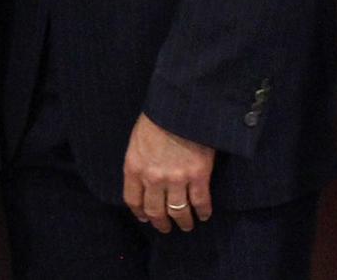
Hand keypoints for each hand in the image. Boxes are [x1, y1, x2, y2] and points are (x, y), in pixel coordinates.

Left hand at [122, 113, 215, 232]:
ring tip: (186, 225)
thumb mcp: (137, 141)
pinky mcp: (198, 176)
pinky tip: (203, 215)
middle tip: (166, 228)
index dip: (140, 213)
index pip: (133, 200)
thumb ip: (139, 162)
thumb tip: (143, 179)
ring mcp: (176, 179)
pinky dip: (202, 212)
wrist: (179, 109)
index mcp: (134, 167)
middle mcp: (153, 178)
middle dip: (161, 223)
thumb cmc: (157, 119)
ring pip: (178, 212)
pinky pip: (200, 202)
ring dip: (183, 222)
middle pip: (155, 211)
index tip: (145, 218)